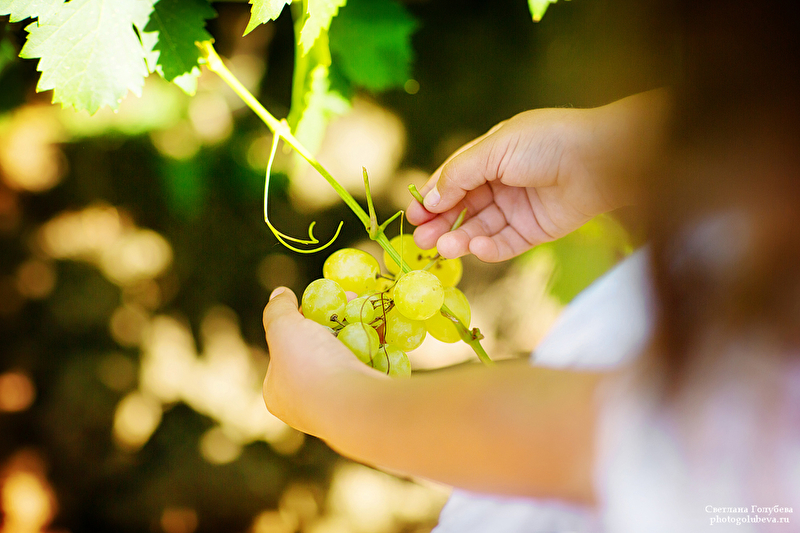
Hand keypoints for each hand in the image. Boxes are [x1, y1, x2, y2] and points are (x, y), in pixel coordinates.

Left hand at [261, 287, 375, 434]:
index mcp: (277, 390)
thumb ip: (278, 310)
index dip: (303, 317)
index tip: (323, 299)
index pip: (287, 346)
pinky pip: (369, 372)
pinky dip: (376, 352)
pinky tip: (384, 335)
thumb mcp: (284, 328)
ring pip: (346, 361)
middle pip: (318, 351)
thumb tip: (279, 293)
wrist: (355, 406)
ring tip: (371, 311)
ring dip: (359, 334)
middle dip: (336, 323)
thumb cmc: (311, 367)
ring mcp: (336, 408)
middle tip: (352, 300)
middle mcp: (304, 405)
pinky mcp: (366, 407)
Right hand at [408, 91, 668, 261]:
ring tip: (444, 248)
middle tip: (420, 241)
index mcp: (492, 154)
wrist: (602, 160)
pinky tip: (476, 247)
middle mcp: (503, 181)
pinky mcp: (536, 230)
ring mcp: (519, 207)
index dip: (431, 197)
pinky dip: (488, 248)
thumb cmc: (547, 143)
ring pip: (481, 228)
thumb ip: (458, 174)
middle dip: (440, 223)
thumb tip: (428, 198)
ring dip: (460, 238)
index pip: (453, 179)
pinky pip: (505, 243)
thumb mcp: (493, 149)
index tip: (412, 214)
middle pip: (463, 207)